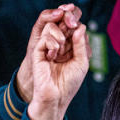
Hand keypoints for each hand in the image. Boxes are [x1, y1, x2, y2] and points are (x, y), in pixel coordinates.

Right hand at [24, 5, 88, 119]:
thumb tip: (81, 26)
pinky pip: (45, 37)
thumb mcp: (81, 62)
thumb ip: (81, 44)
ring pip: (52, 26)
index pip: (74, 26)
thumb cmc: (70, 82)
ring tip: (62, 51)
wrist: (57, 96)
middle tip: (71, 30)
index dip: (77, 24)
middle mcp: (59, 43)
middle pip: (63, 22)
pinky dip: (52, 44)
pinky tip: (53, 56)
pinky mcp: (38, 51)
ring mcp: (48, 46)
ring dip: (60, 36)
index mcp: (71, 45)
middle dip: (69, 24)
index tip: (78, 29)